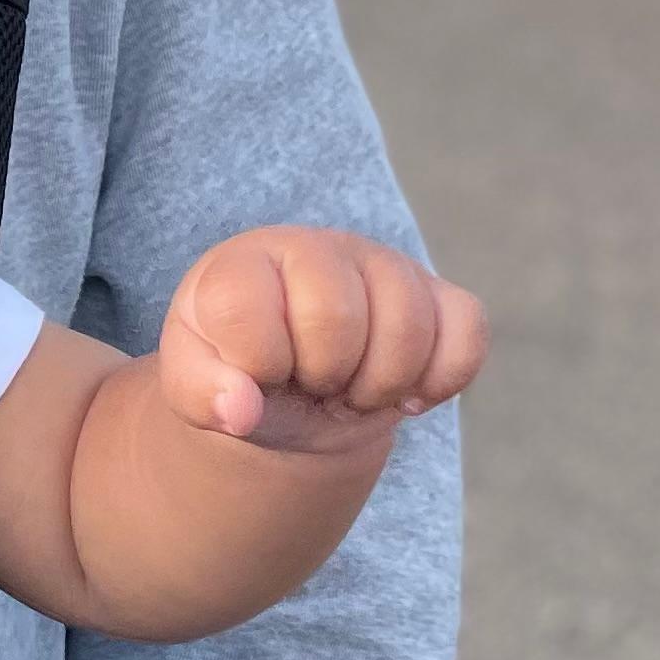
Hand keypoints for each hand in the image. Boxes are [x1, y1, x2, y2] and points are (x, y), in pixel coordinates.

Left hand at [159, 225, 484, 456]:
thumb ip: (198, 394)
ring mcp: (385, 266)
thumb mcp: (192, 381)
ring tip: (351, 387)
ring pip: (410, 326)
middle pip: (339, 320)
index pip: (253, 312)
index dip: (259, 365)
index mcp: (248, 262)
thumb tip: (239, 410)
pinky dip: (441, 380)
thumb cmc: (235, 368)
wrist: (292, 375)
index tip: (258, 373)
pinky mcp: (439, 294)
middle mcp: (320, 248)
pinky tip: (407, 392)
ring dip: (379, 385)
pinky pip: (467, 332)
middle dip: (323, 376)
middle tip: (312, 383)